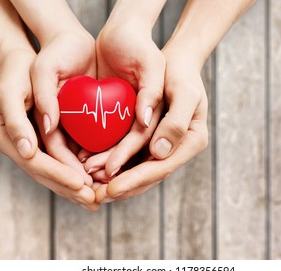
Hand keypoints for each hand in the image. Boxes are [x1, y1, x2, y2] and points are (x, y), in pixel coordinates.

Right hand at [0, 49, 97, 210]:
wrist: (26, 60)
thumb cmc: (16, 71)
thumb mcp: (11, 90)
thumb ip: (17, 121)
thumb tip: (27, 150)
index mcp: (7, 137)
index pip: (35, 163)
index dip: (59, 174)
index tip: (81, 184)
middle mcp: (20, 145)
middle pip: (46, 174)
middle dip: (71, 189)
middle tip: (94, 202)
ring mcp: (34, 144)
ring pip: (56, 171)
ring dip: (76, 188)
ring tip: (97, 200)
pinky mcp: (48, 138)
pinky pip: (64, 160)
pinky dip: (78, 172)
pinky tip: (95, 181)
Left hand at [86, 54, 208, 202]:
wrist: (174, 63)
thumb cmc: (181, 73)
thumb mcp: (184, 92)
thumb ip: (176, 122)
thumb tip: (159, 152)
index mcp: (191, 141)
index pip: (161, 167)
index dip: (136, 179)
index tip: (111, 188)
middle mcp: (177, 148)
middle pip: (148, 175)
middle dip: (122, 186)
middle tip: (96, 197)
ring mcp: (163, 146)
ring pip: (137, 169)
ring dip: (114, 179)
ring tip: (89, 184)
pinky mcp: (150, 140)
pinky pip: (131, 157)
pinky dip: (113, 164)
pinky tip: (93, 167)